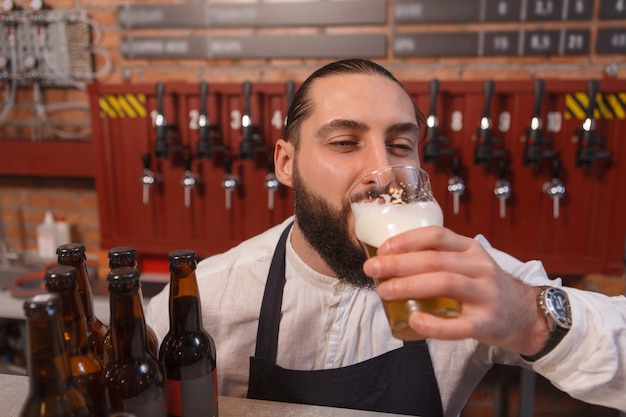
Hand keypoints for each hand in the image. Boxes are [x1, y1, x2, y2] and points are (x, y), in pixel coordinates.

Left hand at [363, 226, 549, 354]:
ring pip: (445, 283)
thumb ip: (439, 259)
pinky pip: (460, 325)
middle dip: (398, 263)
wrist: (525, 314)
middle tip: (372, 269)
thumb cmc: (484, 287)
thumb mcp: (467, 264)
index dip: (406, 240)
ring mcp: (486, 294)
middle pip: (435, 260)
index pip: (436, 236)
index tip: (383, 248)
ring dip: (410, 286)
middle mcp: (480, 267)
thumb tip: (390, 261)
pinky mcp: (488, 323)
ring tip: (385, 291)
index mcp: (470, 249)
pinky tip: (415, 322)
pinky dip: (435, 325)